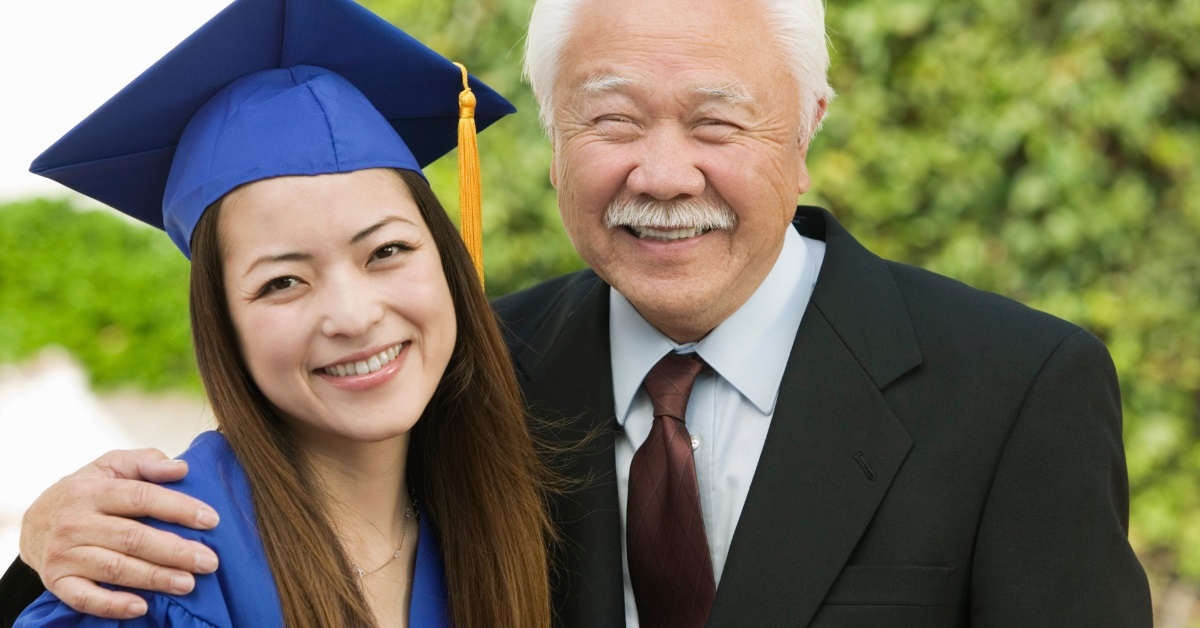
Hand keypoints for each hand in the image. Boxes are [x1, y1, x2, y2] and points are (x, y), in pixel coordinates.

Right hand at [18, 448, 219, 618]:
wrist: (33, 522)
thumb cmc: (84, 492)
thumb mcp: (109, 466)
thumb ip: (145, 462)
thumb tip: (180, 468)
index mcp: (91, 491)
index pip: (141, 498)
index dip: (178, 508)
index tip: (211, 520)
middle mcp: (75, 522)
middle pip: (132, 538)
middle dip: (175, 551)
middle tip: (209, 561)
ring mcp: (64, 554)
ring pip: (115, 568)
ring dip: (155, 578)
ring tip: (188, 583)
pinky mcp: (56, 581)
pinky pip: (85, 597)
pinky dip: (113, 604)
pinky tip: (142, 607)